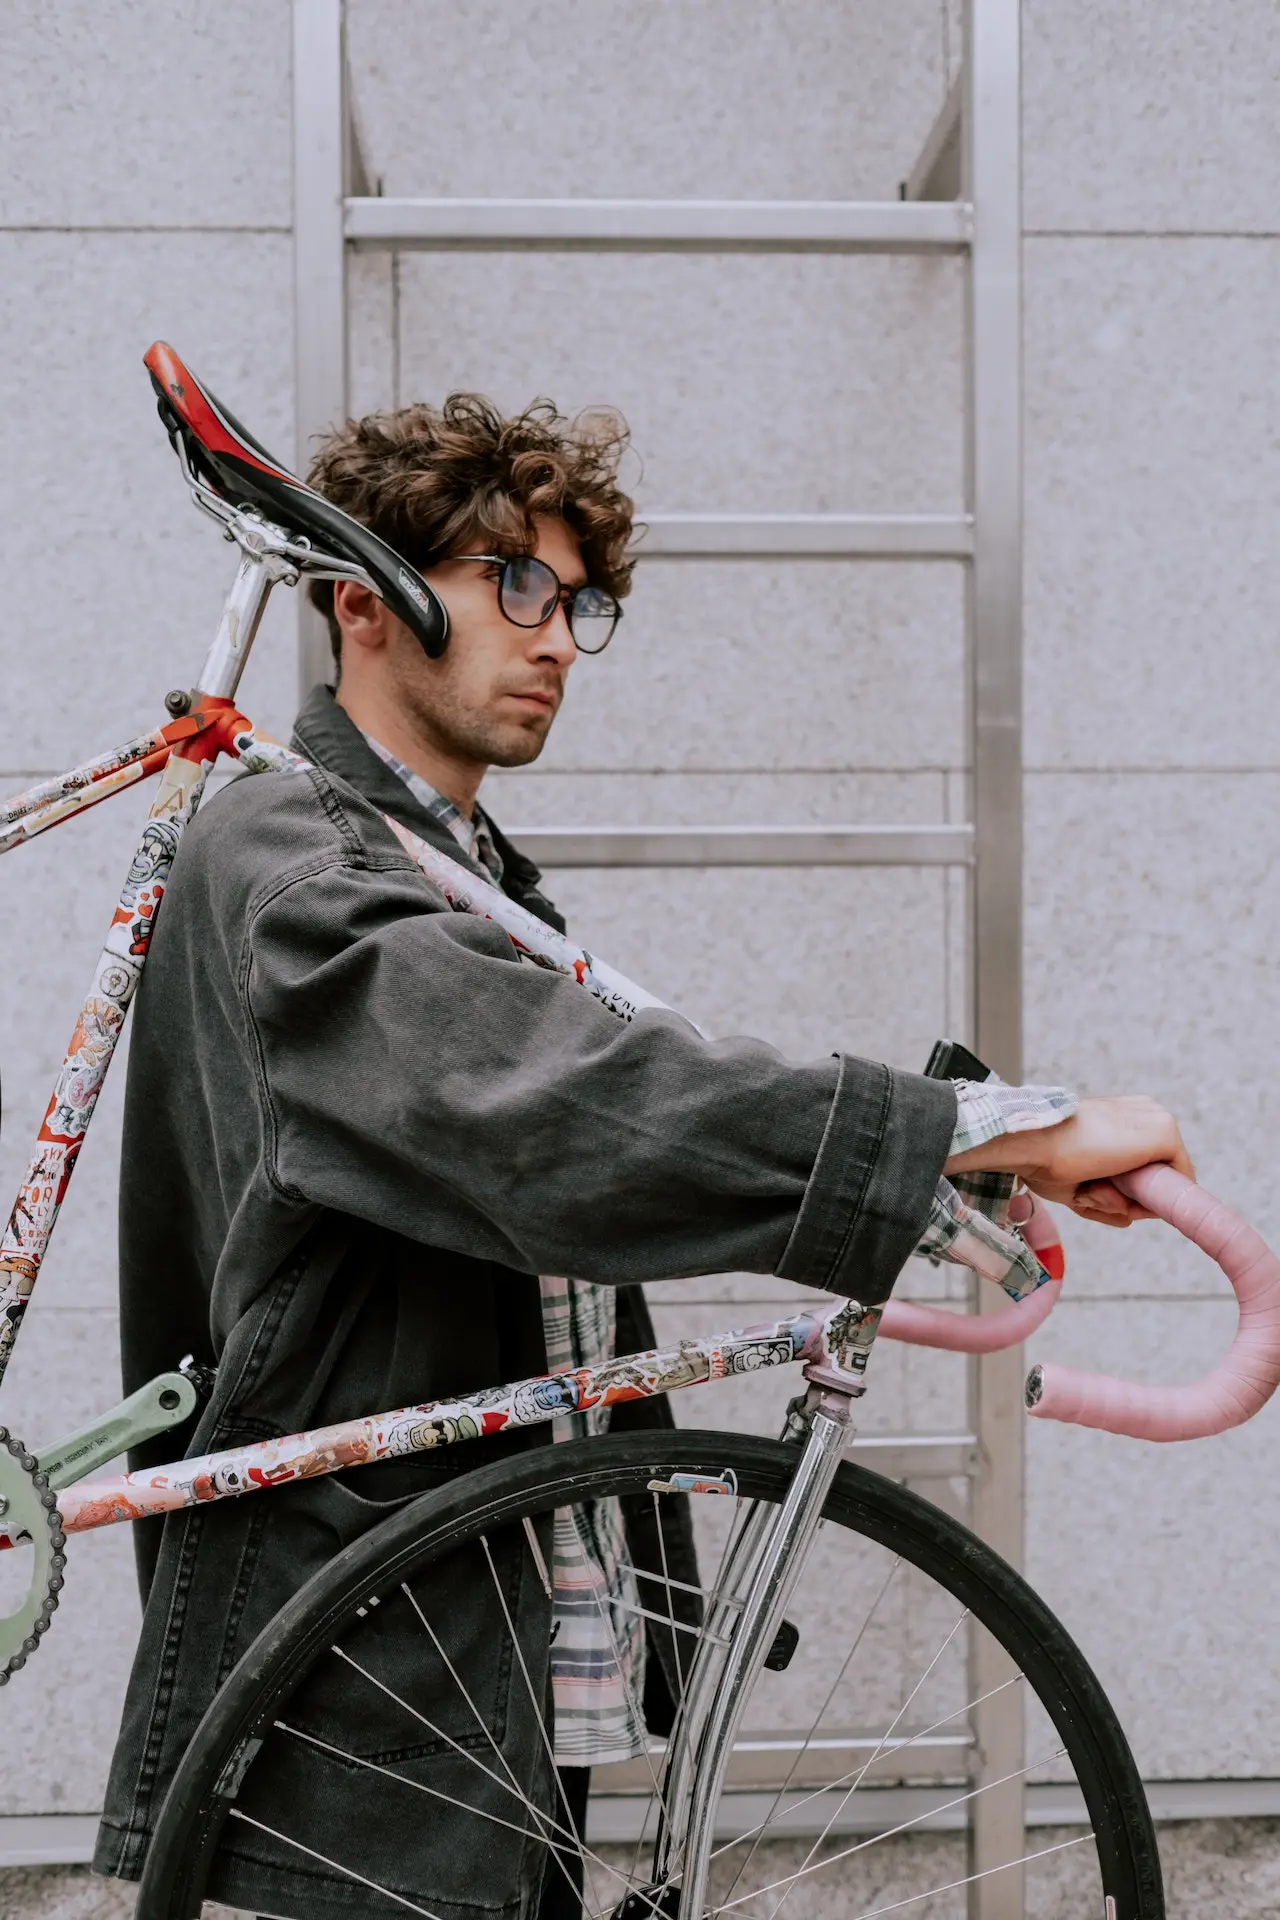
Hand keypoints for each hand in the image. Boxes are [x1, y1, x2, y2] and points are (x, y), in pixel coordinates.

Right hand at [944, 1095, 1194, 1226]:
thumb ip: (1104, 1197)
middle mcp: (1144, 1113)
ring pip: (1159, 1183)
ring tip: (1091, 1188)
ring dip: (1128, 1200)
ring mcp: (1158, 1122)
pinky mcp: (1167, 1136)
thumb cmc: (1042, 1157)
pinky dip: (1144, 1203)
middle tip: (1089, 1192)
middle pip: (1152, 1175)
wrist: (1031, 1140)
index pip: (1143, 1163)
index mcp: (1123, 1114)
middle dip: (1125, 1197)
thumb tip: (1128, 1218)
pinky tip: (1107, 1189)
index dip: (1122, 1190)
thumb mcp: (1075, 1181)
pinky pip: (1171, 1187)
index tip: (1092, 1193)